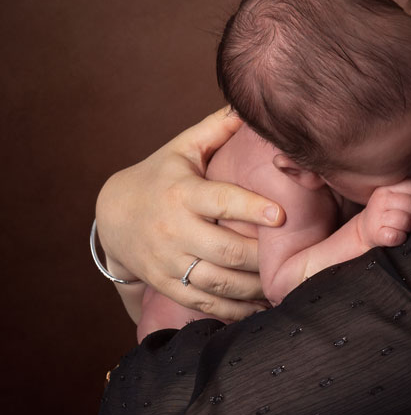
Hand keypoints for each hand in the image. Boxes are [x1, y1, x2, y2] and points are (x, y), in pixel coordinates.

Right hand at [95, 109, 285, 321]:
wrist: (112, 216)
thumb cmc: (159, 176)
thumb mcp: (182, 149)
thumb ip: (216, 129)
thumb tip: (248, 104)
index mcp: (183, 193)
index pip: (221, 201)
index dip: (251, 208)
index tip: (280, 214)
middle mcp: (174, 230)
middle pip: (226, 250)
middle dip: (262, 257)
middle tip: (293, 257)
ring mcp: (169, 261)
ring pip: (219, 282)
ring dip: (254, 288)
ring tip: (283, 284)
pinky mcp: (167, 284)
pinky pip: (205, 303)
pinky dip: (235, 310)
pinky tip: (260, 308)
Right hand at [357, 180, 410, 248]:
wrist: (363, 230)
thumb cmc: (387, 214)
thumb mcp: (398, 198)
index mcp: (388, 187)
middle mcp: (381, 199)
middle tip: (407, 218)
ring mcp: (376, 216)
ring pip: (405, 220)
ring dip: (407, 227)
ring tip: (401, 227)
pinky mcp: (376, 234)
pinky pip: (396, 236)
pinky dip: (399, 238)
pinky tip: (396, 236)